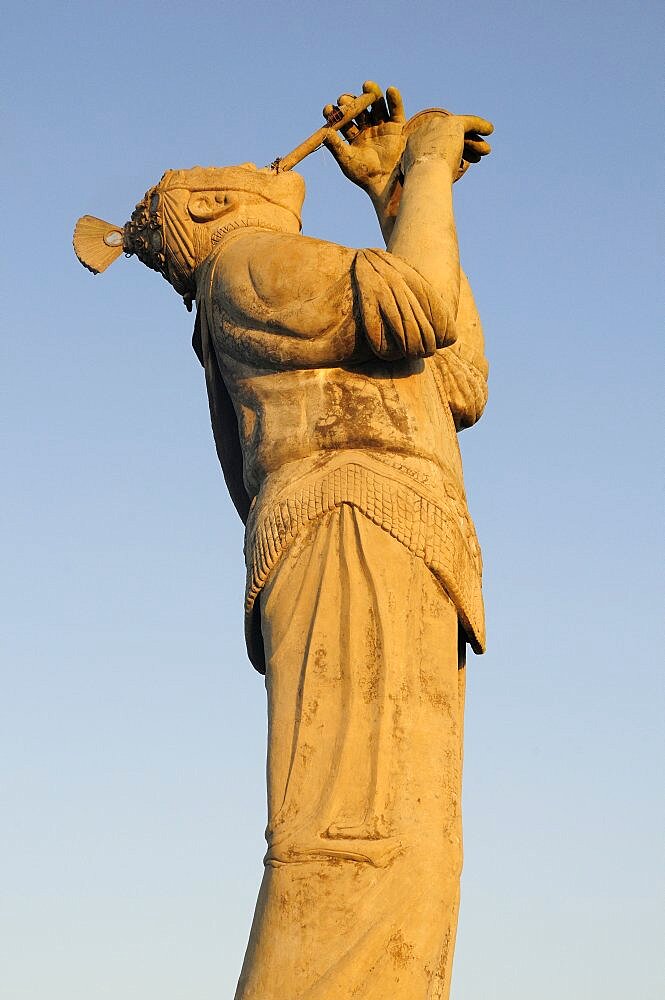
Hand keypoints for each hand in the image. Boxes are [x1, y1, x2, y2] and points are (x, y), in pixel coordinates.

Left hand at [322, 82, 406, 210]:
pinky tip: (390, 90)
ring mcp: (382, 126)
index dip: (335, 113)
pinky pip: (396, 110)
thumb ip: (336, 146)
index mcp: (354, 136)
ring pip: (376, 105)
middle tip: (344, 100)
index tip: (328, 109)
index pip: (343, 120)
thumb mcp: (347, 161)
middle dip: (351, 103)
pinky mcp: (397, 127)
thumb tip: (325, 132)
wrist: (386, 183)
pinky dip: (395, 100)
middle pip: (359, 109)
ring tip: (366, 85)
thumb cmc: (364, 175)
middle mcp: (367, 128)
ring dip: (372, 93)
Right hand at [402, 114, 492, 178]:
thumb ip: (436, 174)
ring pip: (459, 132)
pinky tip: (490, 130)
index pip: (435, 144)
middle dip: (463, 147)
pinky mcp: (451, 123)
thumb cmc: (426, 187)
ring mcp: (437, 125)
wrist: (425, 178)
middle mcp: (423, 131)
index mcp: (413, 144)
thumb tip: (450, 175)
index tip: (461, 163)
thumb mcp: (428, 181)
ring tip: (485, 151)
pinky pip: (469, 122)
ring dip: (473, 142)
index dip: (449, 153)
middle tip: (476, 159)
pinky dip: (480, 125)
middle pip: (447, 136)